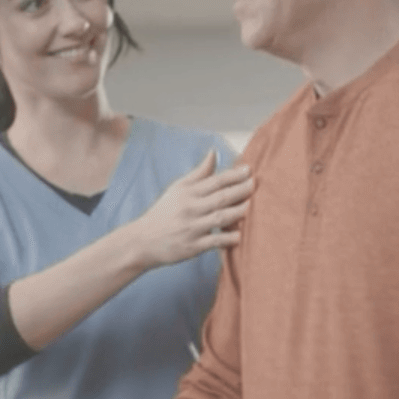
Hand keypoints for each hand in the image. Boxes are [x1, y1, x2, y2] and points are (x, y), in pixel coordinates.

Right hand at [126, 151, 252, 268]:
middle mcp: (190, 209)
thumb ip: (199, 173)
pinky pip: (214, 241)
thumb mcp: (177, 188)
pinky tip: (241, 235)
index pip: (214, 181)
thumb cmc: (163, 213)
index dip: (233, 175)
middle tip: (256, 184)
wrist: (143, 240)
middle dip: (241, 190)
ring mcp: (192, 228)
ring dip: (239, 212)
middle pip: (220, 197)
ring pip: (220, 217)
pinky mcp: (192, 246)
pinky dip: (228, 238)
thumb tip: (215, 152)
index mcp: (187, 193)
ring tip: (254, 206)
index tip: (249, 170)